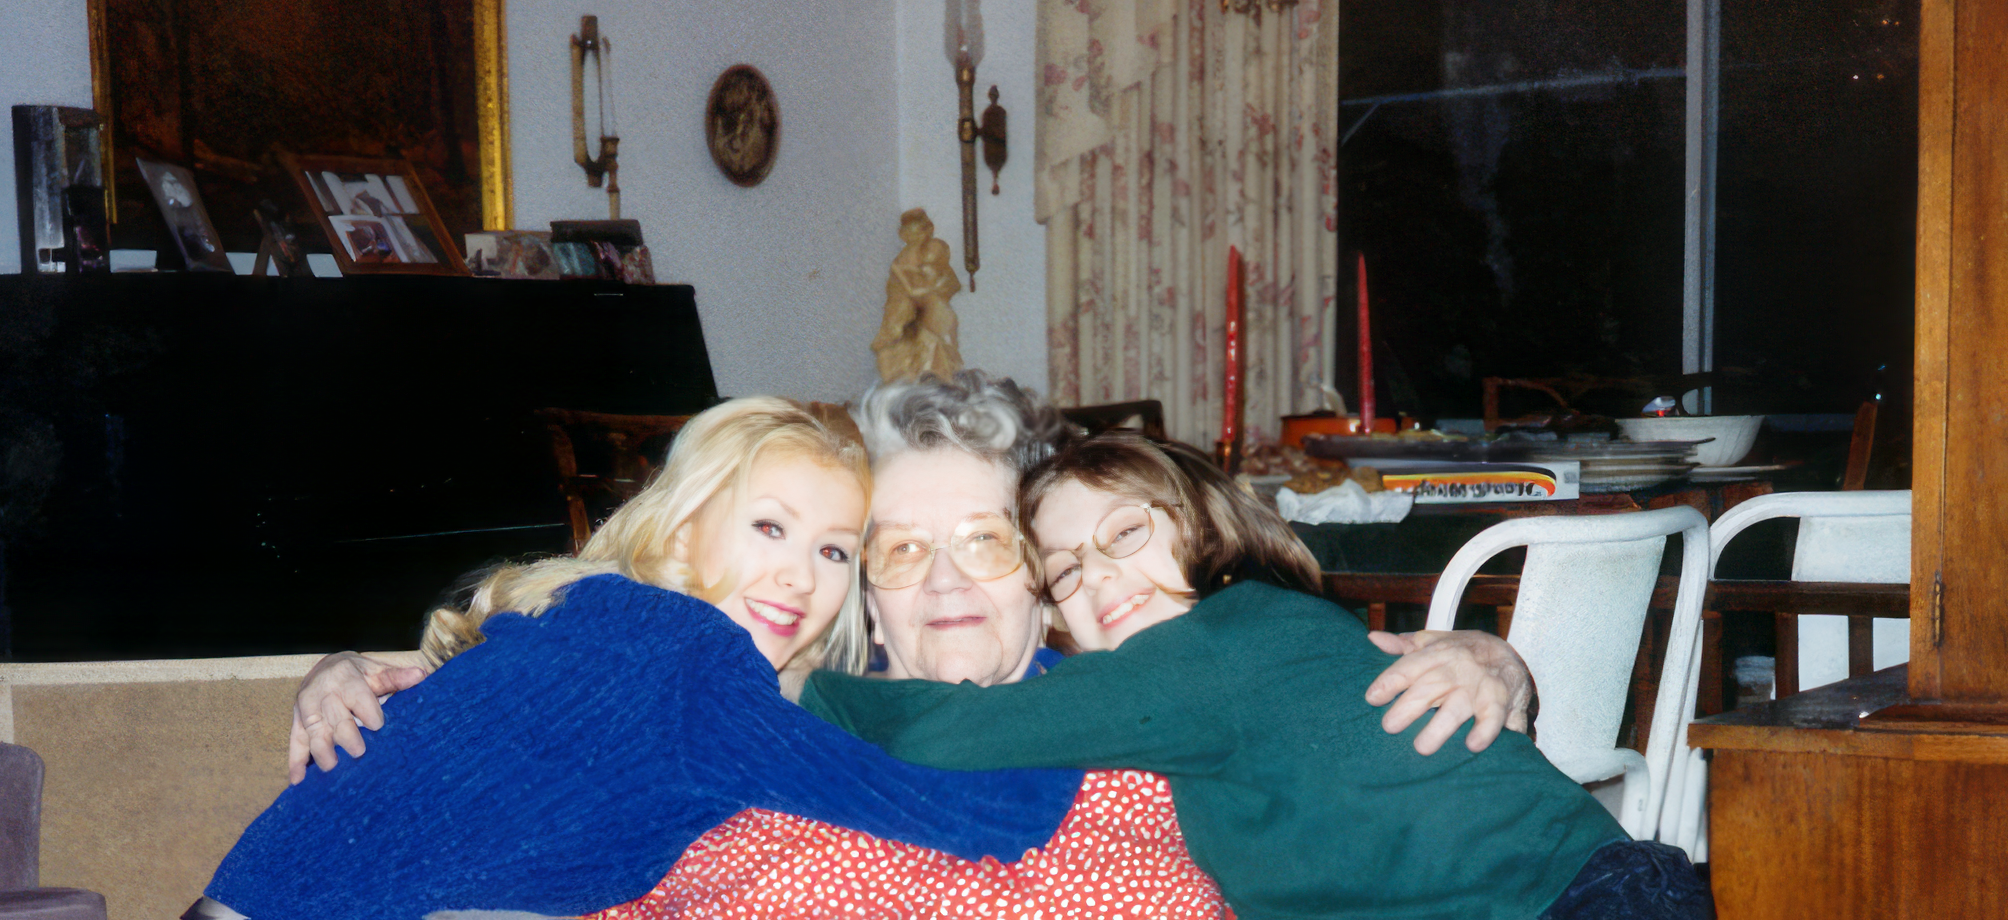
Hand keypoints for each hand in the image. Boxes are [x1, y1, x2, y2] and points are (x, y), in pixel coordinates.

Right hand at [288, 651, 430, 783]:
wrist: (326, 667)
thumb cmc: (358, 674)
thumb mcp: (376, 671)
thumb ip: (396, 677)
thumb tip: (420, 675)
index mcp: (346, 678)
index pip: (357, 696)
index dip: (368, 711)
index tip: (378, 725)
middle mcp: (323, 693)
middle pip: (334, 717)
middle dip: (346, 735)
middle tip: (359, 752)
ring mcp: (307, 709)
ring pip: (313, 731)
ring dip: (321, 750)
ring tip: (332, 767)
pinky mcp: (296, 722)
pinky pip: (295, 742)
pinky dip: (295, 761)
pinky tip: (298, 780)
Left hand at [1364, 629, 1533, 755]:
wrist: (1509, 656)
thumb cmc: (1461, 652)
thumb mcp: (1433, 643)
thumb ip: (1403, 645)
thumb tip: (1373, 638)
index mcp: (1435, 655)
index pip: (1408, 667)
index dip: (1389, 682)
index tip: (1372, 698)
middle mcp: (1455, 670)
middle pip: (1428, 689)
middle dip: (1408, 707)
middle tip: (1389, 727)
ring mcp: (1477, 687)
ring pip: (1457, 707)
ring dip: (1439, 727)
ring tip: (1422, 747)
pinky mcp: (1497, 703)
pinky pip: (1492, 718)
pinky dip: (1485, 731)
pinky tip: (1472, 745)